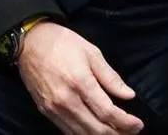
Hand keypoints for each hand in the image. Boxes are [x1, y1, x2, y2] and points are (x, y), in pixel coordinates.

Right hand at [18, 21, 142, 134]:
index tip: (138, 124)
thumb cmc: (62, 42)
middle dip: (118, 134)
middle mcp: (67, 100)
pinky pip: (68, 132)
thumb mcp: (91, 52)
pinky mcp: (46, 113)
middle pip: (96, 129)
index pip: (107, 112)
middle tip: (132, 132)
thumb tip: (129, 95)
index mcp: (80, 82)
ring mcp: (55, 109)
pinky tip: (96, 132)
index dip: (125, 122)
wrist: (30, 42)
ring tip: (117, 133)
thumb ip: (110, 77)